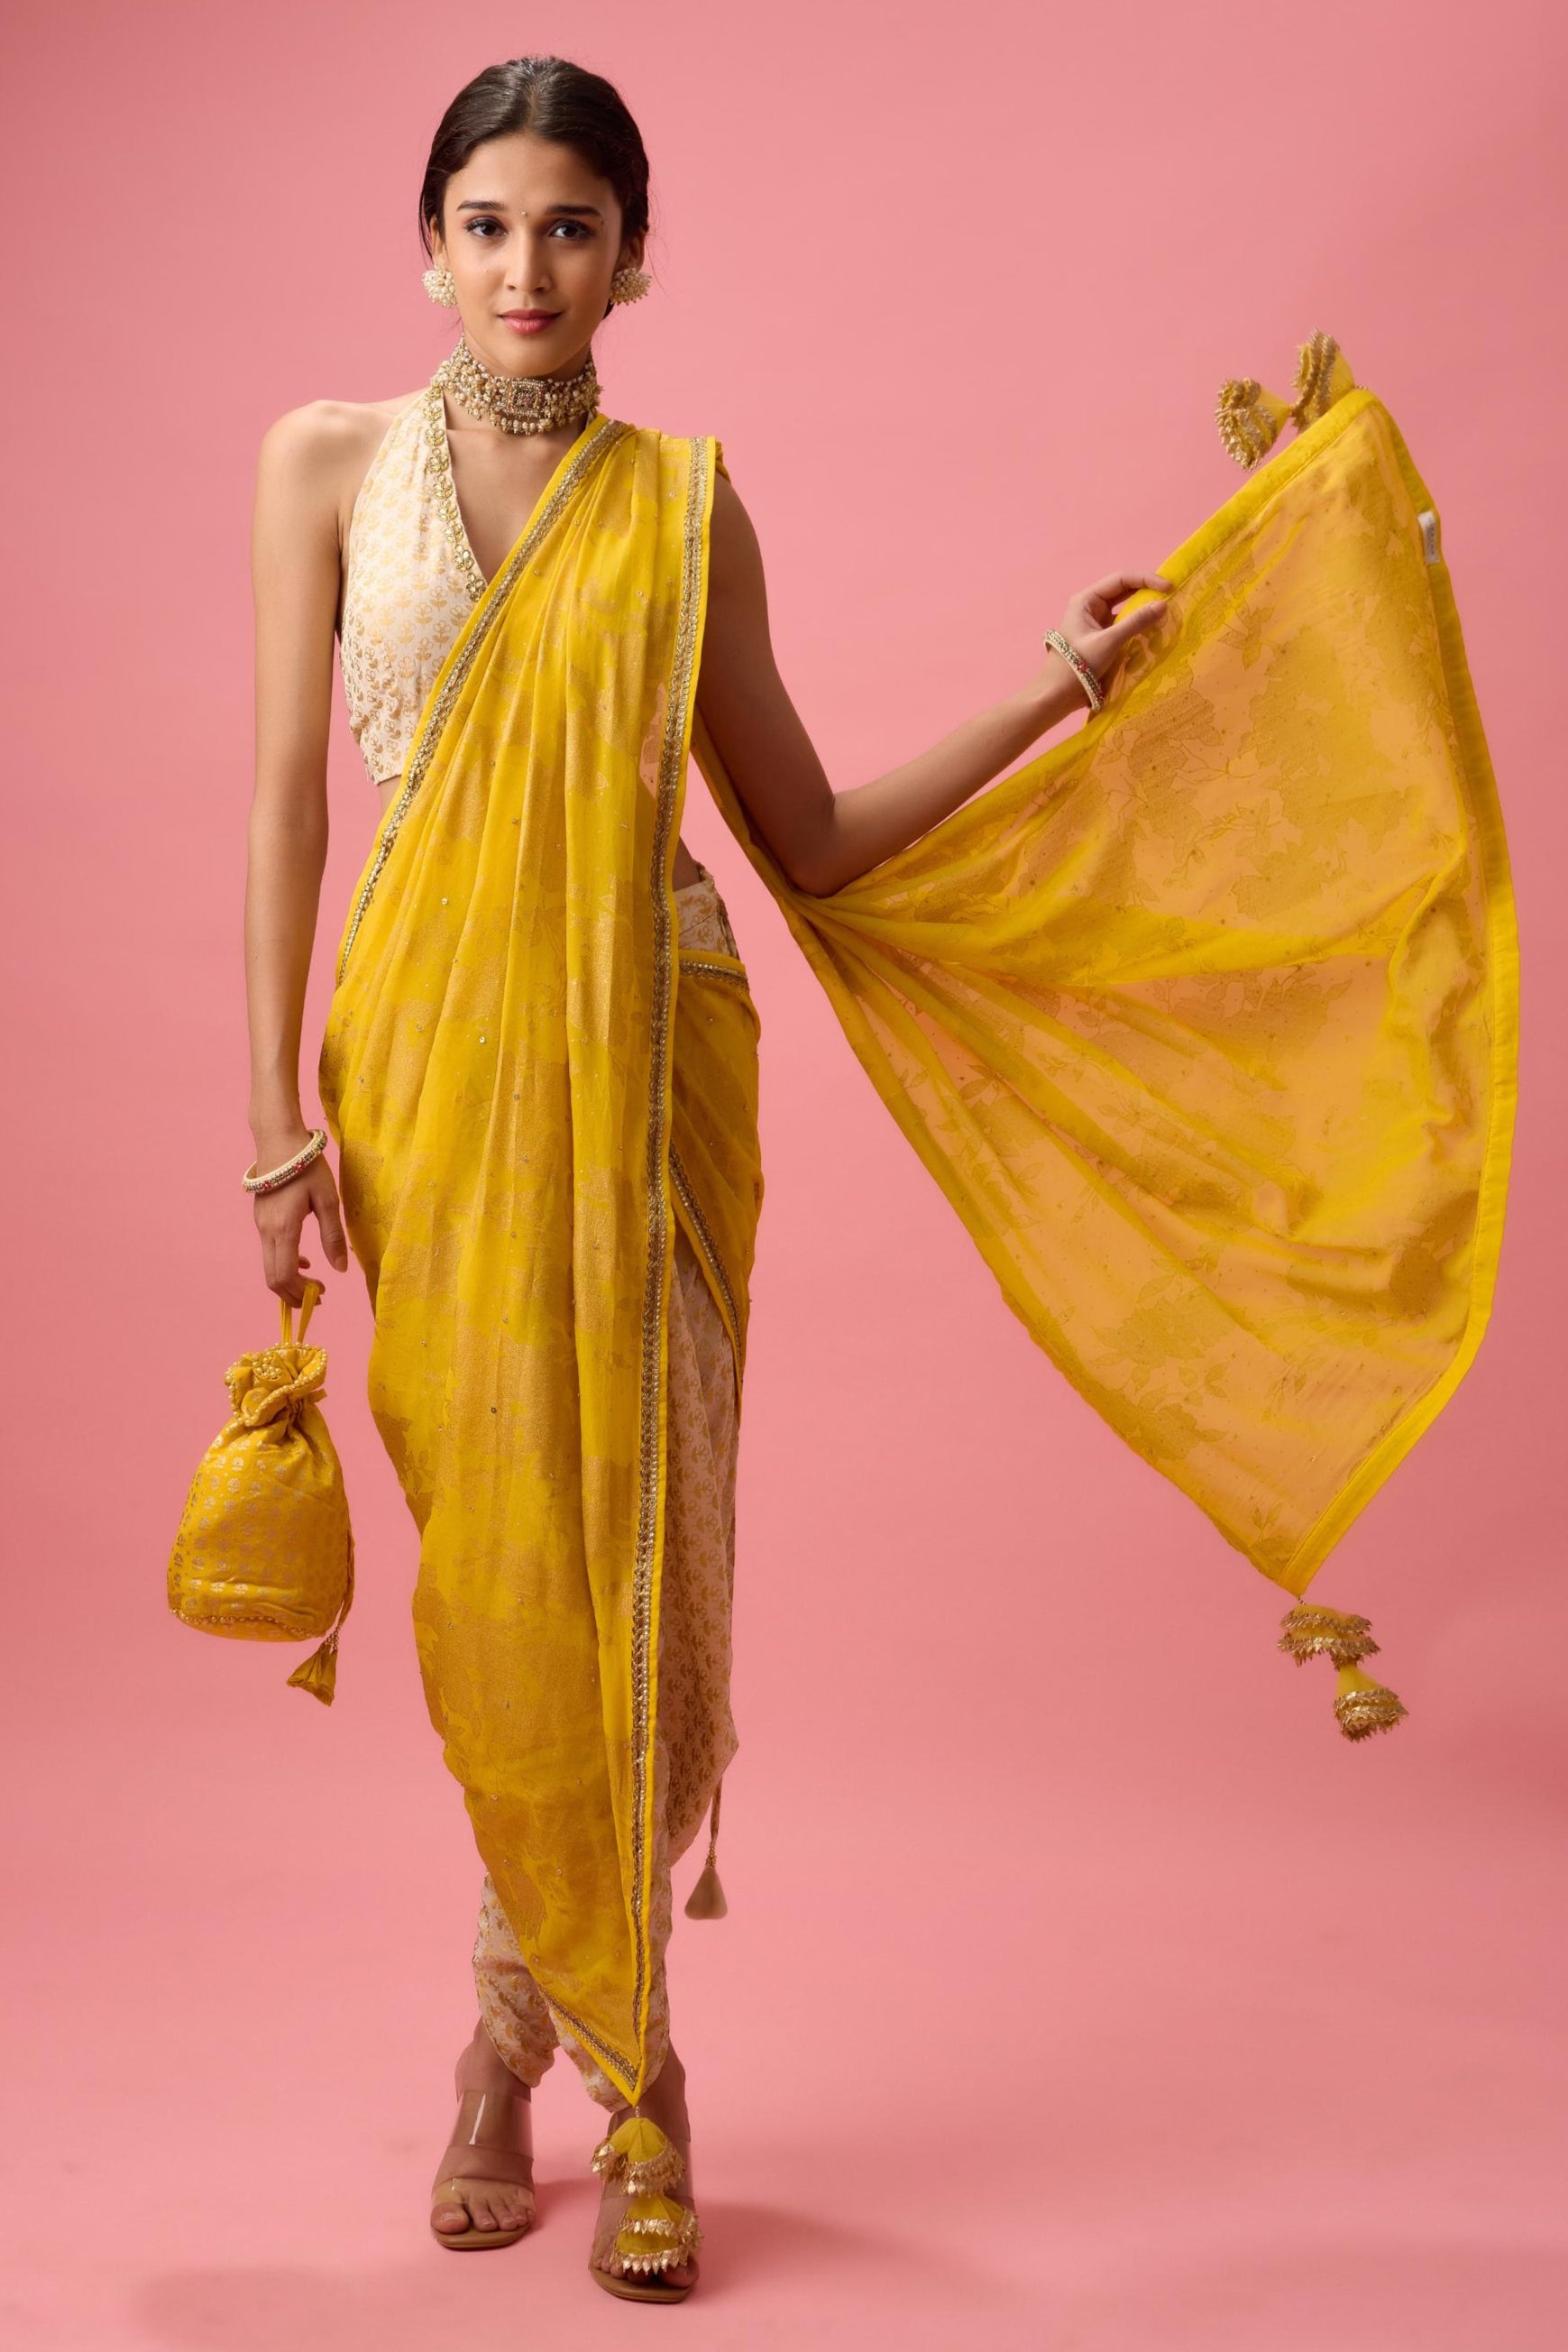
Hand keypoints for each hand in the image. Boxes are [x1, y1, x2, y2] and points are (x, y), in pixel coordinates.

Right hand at [250, 1123, 350, 1306]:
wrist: (279, 1139)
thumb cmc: (307, 1167)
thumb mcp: (328, 1200)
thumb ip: (333, 1236)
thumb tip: (340, 1269)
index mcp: (283, 1229)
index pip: (284, 1276)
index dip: (301, 1292)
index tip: (321, 1294)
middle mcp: (266, 1231)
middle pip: (272, 1277)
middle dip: (293, 1293)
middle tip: (317, 1295)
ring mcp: (260, 1224)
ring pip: (269, 1265)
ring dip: (289, 1278)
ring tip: (313, 1279)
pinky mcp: (261, 1217)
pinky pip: (269, 1250)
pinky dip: (284, 1262)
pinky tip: (303, 1256)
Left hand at [1042, 571, 1172, 704]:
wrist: (1057, 695)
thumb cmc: (1078, 666)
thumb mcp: (1109, 642)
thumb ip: (1136, 623)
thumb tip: (1163, 605)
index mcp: (1086, 600)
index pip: (1120, 580)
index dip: (1146, 580)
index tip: (1168, 586)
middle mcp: (1090, 606)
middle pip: (1123, 591)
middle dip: (1146, 592)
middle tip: (1170, 595)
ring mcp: (1095, 622)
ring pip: (1124, 609)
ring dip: (1143, 610)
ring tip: (1164, 612)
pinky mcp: (1101, 637)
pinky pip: (1123, 625)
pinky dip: (1137, 626)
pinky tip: (1152, 629)